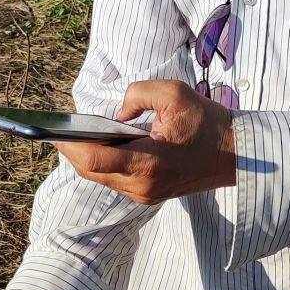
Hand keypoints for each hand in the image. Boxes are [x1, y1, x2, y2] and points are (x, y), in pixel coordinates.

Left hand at [52, 79, 235, 203]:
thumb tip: (117, 114)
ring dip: (87, 157)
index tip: (54, 132)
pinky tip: (99, 144)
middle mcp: (142, 186)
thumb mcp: (174, 93)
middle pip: (92, 171)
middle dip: (73, 150)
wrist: (234, 155)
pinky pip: (114, 179)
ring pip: (101, 177)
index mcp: (148, 163)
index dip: (70, 146)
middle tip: (58, 130)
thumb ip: (137, 94)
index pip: (95, 160)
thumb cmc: (207, 123)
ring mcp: (144, 195)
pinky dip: (103, 162)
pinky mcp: (147, 195)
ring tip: (74, 135)